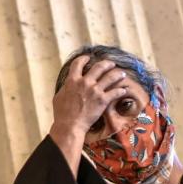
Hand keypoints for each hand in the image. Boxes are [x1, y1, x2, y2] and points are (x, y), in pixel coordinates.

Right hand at [49, 56, 128, 173]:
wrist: (70, 125)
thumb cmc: (62, 114)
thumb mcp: (59, 96)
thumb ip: (65, 87)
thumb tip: (68, 84)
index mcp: (72, 80)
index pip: (78, 63)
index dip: (83, 59)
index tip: (88, 58)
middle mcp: (85, 82)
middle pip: (99, 67)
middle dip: (107, 64)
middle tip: (111, 64)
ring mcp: (95, 91)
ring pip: (111, 77)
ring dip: (117, 74)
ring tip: (121, 74)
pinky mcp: (103, 100)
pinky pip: (115, 92)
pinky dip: (121, 90)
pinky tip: (124, 90)